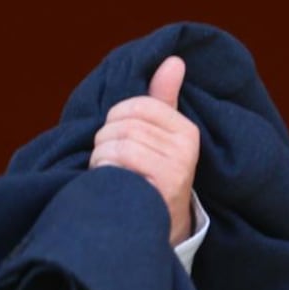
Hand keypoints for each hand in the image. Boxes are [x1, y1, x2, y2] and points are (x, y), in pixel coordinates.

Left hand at [89, 56, 199, 244]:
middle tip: (112, 162)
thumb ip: (162, 98)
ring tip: (114, 175)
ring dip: (102, 158)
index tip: (118, 140)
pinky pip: (121, 158)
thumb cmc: (149, 178)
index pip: (134, 105)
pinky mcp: (166, 181)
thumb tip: (173, 61)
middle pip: (121, 123)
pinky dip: (105, 170)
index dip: (114, 121)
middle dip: (105, 141)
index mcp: (184, 129)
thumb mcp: (158, 138)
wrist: (156, 229)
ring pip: (117, 140)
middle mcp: (186, 145)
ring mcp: (178, 164)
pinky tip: (114, 183)